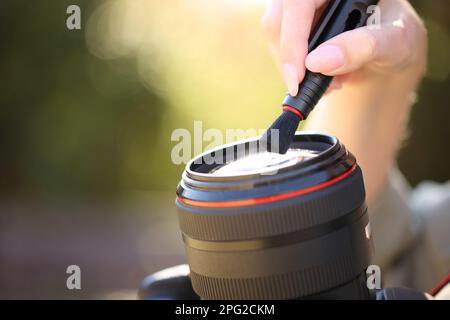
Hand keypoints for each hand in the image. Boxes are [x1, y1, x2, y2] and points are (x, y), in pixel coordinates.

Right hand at [261, 0, 426, 95]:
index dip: (293, 39)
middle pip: (281, 18)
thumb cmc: (398, 41)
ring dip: (295, 66)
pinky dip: (295, 67)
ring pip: (276, 32)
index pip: (299, 3)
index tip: (298, 75)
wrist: (390, 53)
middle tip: (313, 86)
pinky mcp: (294, 22)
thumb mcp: (393, 43)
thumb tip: (317, 63)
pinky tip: (322, 75)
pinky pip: (280, 44)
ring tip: (330, 82)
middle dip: (293, 58)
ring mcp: (304, 6)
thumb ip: (362, 48)